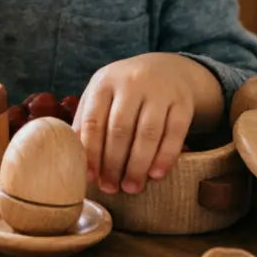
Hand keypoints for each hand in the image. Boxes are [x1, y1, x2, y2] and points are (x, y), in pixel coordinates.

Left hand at [71, 53, 217, 194]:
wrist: (166, 69)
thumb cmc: (124, 90)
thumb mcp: (102, 94)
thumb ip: (86, 120)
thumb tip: (73, 155)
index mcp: (104, 82)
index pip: (94, 121)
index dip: (91, 153)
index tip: (90, 178)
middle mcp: (131, 83)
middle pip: (120, 129)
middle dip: (113, 163)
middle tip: (111, 188)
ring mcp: (160, 91)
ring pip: (148, 133)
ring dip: (138, 165)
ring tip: (132, 187)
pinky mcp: (183, 102)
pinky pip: (175, 133)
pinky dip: (165, 156)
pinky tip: (156, 174)